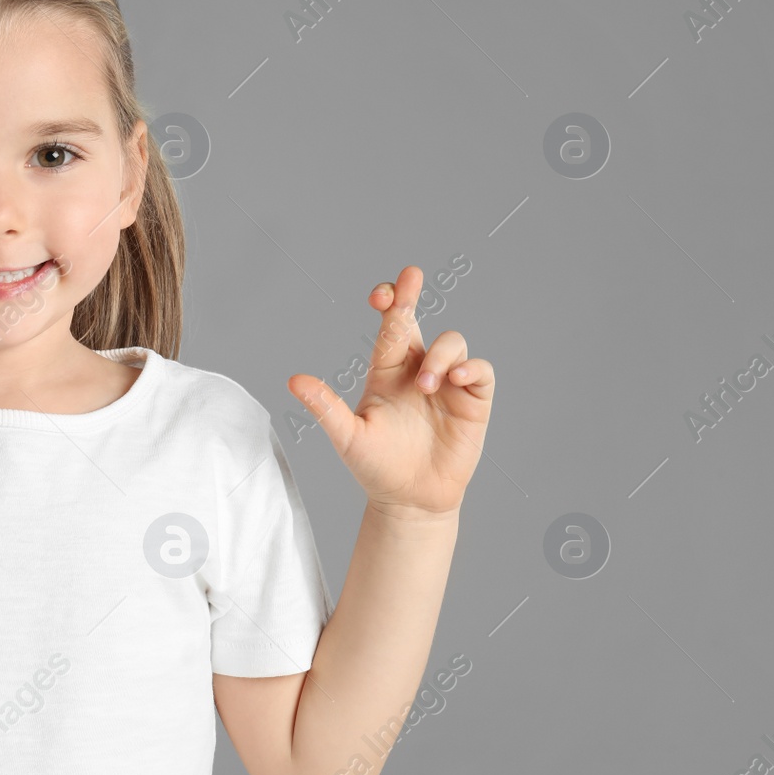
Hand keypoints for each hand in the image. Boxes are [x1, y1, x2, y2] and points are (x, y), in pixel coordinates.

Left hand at [287, 265, 493, 517]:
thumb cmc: (375, 466)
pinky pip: (480, 371)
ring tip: (426, 385)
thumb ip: (325, 407)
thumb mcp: (348, 436)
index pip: (389, 328)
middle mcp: (417, 370)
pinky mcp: (473, 401)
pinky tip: (453, 380)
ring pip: (451, 343)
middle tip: (409, 275)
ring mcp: (448, 383)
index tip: (380, 292)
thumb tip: (293, 381)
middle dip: (412, 296)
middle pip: (418, 322)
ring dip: (440, 355)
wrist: (409, 500)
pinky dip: (470, 368)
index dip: (389, 303)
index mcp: (386, 371)